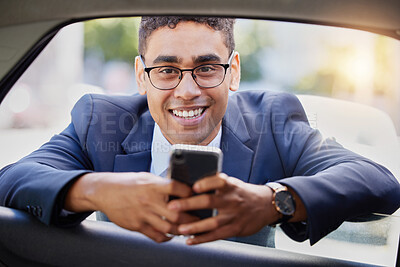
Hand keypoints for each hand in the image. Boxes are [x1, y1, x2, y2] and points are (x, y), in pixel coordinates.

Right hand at [65, 172, 197, 242]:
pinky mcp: (137, 226)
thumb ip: (162, 183)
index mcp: (152, 185)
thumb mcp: (146, 177)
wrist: (104, 191)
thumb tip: (181, 188)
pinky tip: (171, 235)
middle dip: (191, 217)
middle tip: (200, 218)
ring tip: (189, 228)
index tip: (198, 195)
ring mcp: (142, 214)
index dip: (189, 193)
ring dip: (181, 230)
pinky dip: (167, 237)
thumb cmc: (128, 183)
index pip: (176, 188)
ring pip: (168, 227)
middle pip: (176, 213)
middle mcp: (148, 200)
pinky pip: (156, 236)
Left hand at [167, 173, 279, 244]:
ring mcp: (234, 215)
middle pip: (209, 201)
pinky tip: (190, 240)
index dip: (206, 183)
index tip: (194, 186)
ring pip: (212, 222)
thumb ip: (215, 183)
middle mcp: (231, 199)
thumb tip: (191, 182)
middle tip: (173, 206)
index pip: (218, 181)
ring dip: (195, 226)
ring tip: (180, 229)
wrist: (266, 205)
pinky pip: (217, 235)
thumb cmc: (243, 192)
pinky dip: (202, 239)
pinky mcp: (235, 229)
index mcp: (230, 185)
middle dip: (189, 204)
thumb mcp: (233, 183)